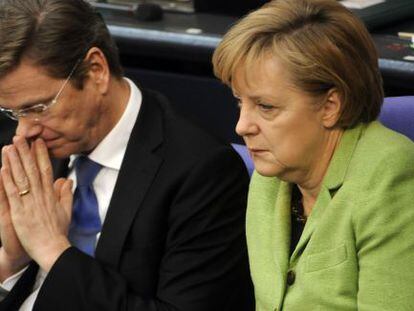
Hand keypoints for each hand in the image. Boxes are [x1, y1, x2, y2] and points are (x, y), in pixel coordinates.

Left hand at [0, 136, 72, 271]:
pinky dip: (7, 180)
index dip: (41, 155)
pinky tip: (3, 168)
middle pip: (32, 170)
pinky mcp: (19, 212)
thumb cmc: (58, 232)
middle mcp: (40, 196)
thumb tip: (68, 181)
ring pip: (21, 178)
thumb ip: (66, 194)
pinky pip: (12, 193)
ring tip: (9, 147)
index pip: (45, 170)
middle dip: (26, 153)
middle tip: (21, 137)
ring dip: (14, 161)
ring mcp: (29, 203)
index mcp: (50, 195)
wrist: (52, 248)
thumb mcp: (66, 211)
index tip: (38, 142)